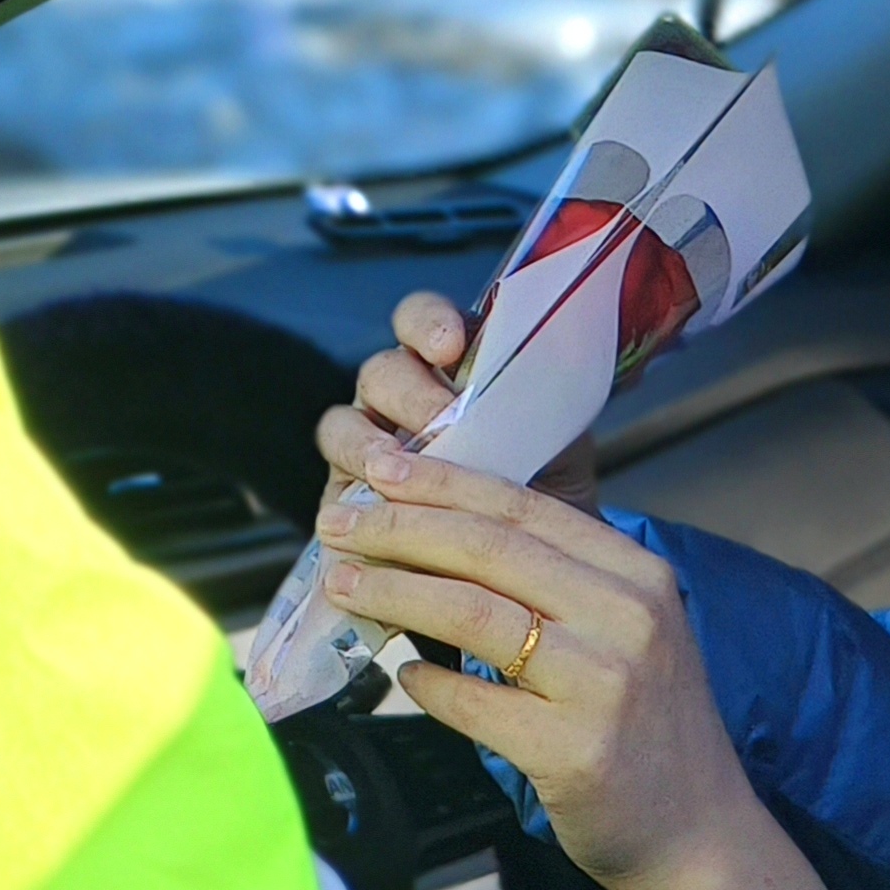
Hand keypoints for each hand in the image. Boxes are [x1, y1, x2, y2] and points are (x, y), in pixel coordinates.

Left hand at [314, 411, 841, 889]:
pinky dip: (428, 685)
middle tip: (339, 523)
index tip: (380, 468)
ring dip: (395, 592)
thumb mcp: (622, 631)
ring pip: (473, 614)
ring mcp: (604, 685)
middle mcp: (627, 619)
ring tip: (345, 584)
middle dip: (400, 528)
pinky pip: (474, 703)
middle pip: (488, 550)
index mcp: (637, 575)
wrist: (696, 833)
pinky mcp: (574, 751)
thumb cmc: (642, 725)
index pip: (522, 507)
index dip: (442, 483)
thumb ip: (553, 582)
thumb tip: (440, 532)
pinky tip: (402, 675)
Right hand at [316, 289, 597, 514]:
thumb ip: (541, 400)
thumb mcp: (556, 442)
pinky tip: (378, 505)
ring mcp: (368, 447)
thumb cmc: (543, 492)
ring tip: (391, 465)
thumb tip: (550, 364)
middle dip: (410, 393)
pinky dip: (352, 489)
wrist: (529, 569)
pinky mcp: (347, 498)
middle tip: (442, 421)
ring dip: (366, 440)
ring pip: (342, 422)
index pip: (422, 321)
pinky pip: (333, 484)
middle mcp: (401, 399)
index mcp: (448, 369)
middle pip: (383, 372)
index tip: (450, 346)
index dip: (428, 323)